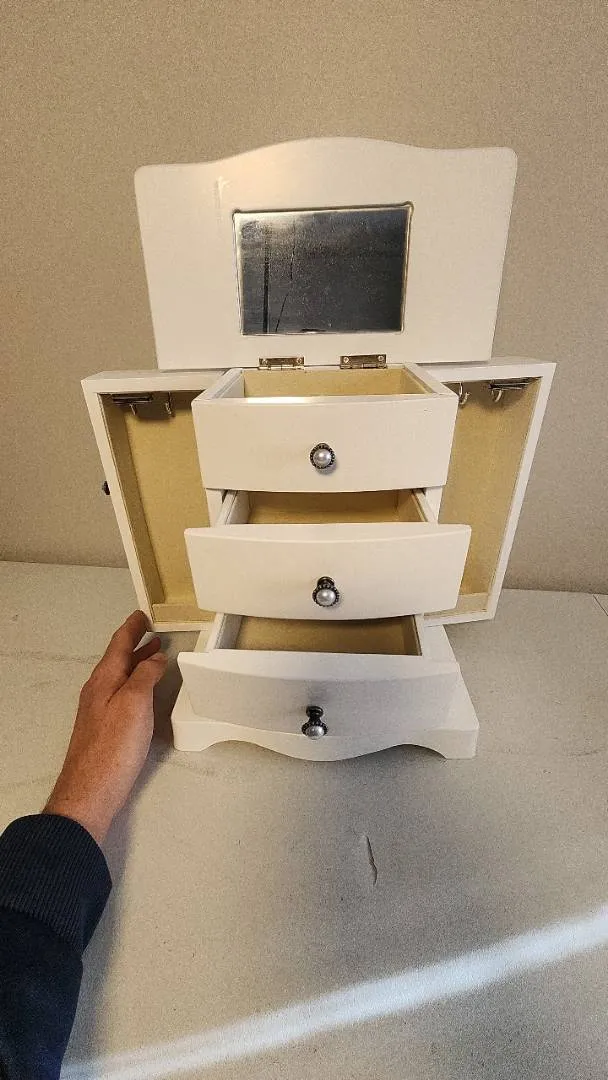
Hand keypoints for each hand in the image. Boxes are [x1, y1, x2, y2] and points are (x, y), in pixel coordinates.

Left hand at [44, 611, 166, 844]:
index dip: (132, 628)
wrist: (91, 791)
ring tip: (156, 655)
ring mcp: (100, 710)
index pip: (118, 645)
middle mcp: (99, 690)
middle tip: (153, 631)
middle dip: (135, 643)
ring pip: (121, 677)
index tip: (143, 614)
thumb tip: (155, 657)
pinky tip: (146, 691)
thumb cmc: (114, 746)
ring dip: (137, 663)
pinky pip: (123, 694)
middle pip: (118, 659)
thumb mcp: (134, 703)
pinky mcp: (106, 729)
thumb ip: (145, 676)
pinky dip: (136, 683)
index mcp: (104, 679)